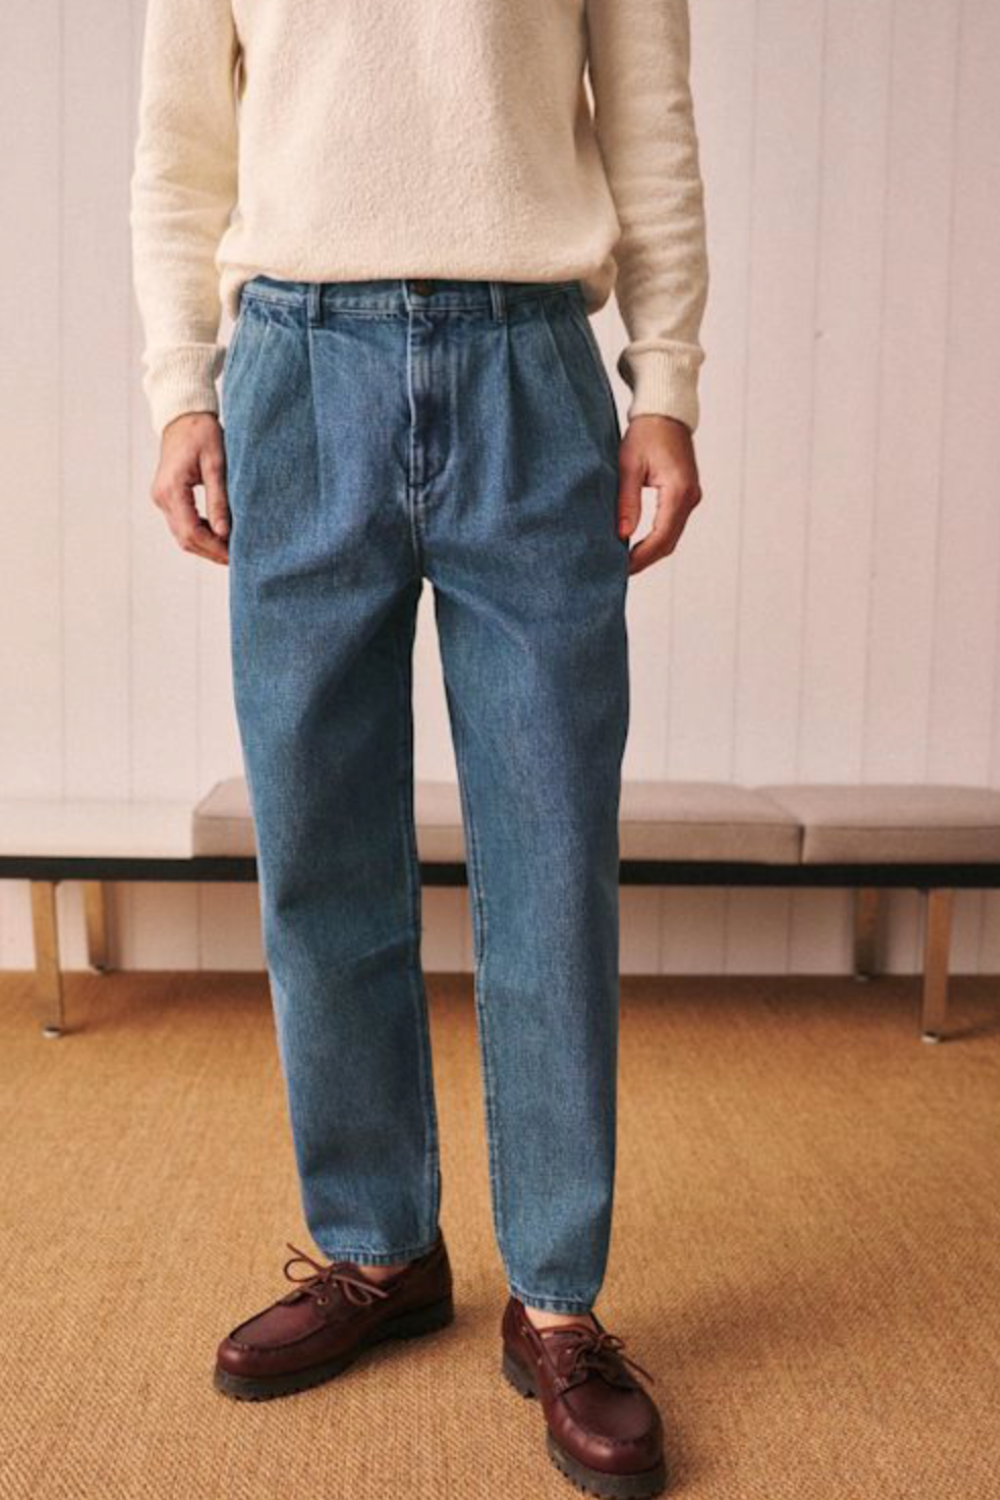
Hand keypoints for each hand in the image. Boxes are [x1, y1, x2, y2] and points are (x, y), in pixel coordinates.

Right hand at [150, 412, 230, 565]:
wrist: (183, 416)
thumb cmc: (202, 433)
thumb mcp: (216, 464)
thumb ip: (219, 499)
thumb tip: (224, 533)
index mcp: (172, 489)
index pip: (192, 532)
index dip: (214, 548)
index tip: (236, 555)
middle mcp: (161, 497)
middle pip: (185, 539)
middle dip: (211, 551)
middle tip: (238, 558)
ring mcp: (161, 498)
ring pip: (183, 535)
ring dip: (206, 545)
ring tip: (232, 550)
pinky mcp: (167, 497)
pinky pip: (182, 524)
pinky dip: (201, 534)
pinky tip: (220, 535)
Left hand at [617, 414, 702, 574]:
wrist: (666, 413)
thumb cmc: (646, 433)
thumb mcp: (628, 465)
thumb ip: (626, 501)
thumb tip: (622, 535)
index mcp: (677, 490)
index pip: (661, 536)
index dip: (641, 557)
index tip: (621, 568)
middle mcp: (690, 497)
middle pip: (669, 542)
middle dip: (645, 559)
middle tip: (618, 572)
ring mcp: (691, 497)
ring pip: (672, 536)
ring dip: (650, 551)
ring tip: (625, 561)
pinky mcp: (686, 496)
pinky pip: (672, 525)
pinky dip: (656, 539)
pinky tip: (637, 545)